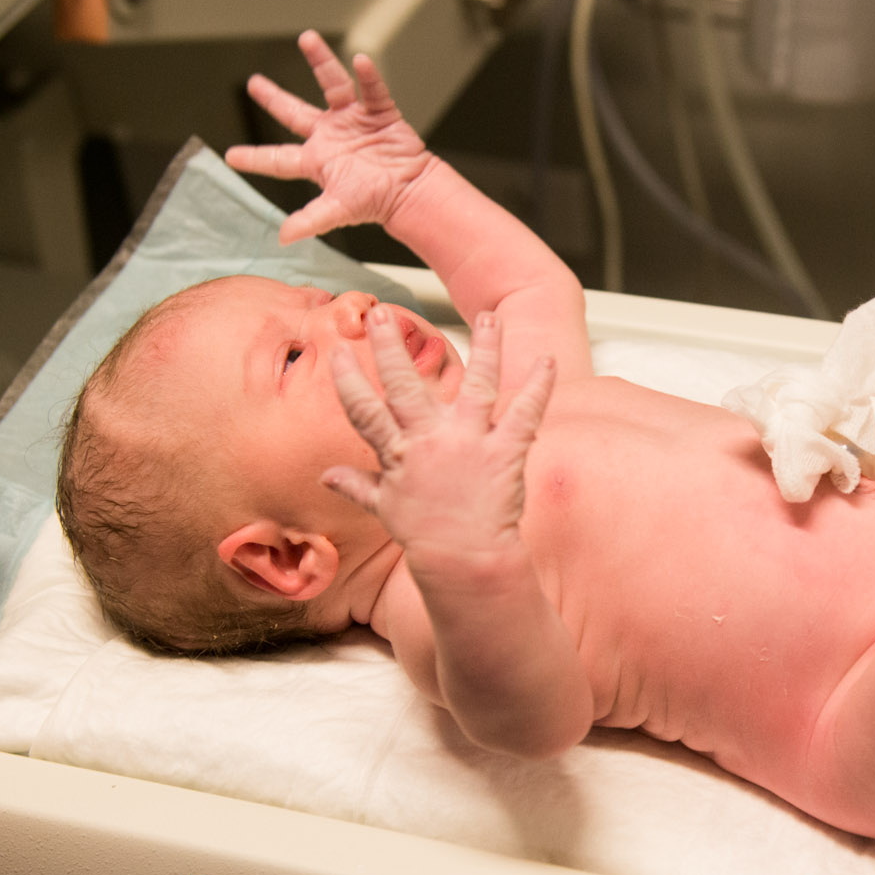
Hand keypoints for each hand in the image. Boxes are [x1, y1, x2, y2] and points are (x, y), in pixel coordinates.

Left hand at [225, 30, 435, 243]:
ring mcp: (353, 121)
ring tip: (308, 39)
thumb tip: (283, 236)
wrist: (411, 192)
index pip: (278, 159)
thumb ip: (310, 220)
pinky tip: (360, 61)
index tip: (231, 156)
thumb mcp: (338, 210)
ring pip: (332, 86)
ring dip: (321, 62)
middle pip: (294, 112)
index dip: (256, 158)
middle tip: (254, 83)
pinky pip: (371, 90)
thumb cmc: (376, 201)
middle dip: (273, 98)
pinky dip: (368, 76)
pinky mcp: (379, 112)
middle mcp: (330, 136)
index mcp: (316, 161)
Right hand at [322, 308, 554, 559]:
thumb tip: (328, 477)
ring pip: (477, 386)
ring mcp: (470, 443)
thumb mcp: (386, 509)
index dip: (348, 380)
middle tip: (381, 313)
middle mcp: (432, 441)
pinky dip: (539, 386)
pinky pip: (525, 413)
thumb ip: (359, 486)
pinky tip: (547, 360)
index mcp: (400, 454)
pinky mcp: (506, 452)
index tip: (336, 350)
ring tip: (488, 316)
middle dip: (391, 348)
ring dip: (485, 348)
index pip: (365, 411)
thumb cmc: (426, 537)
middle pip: (407, 386)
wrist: (467, 561)